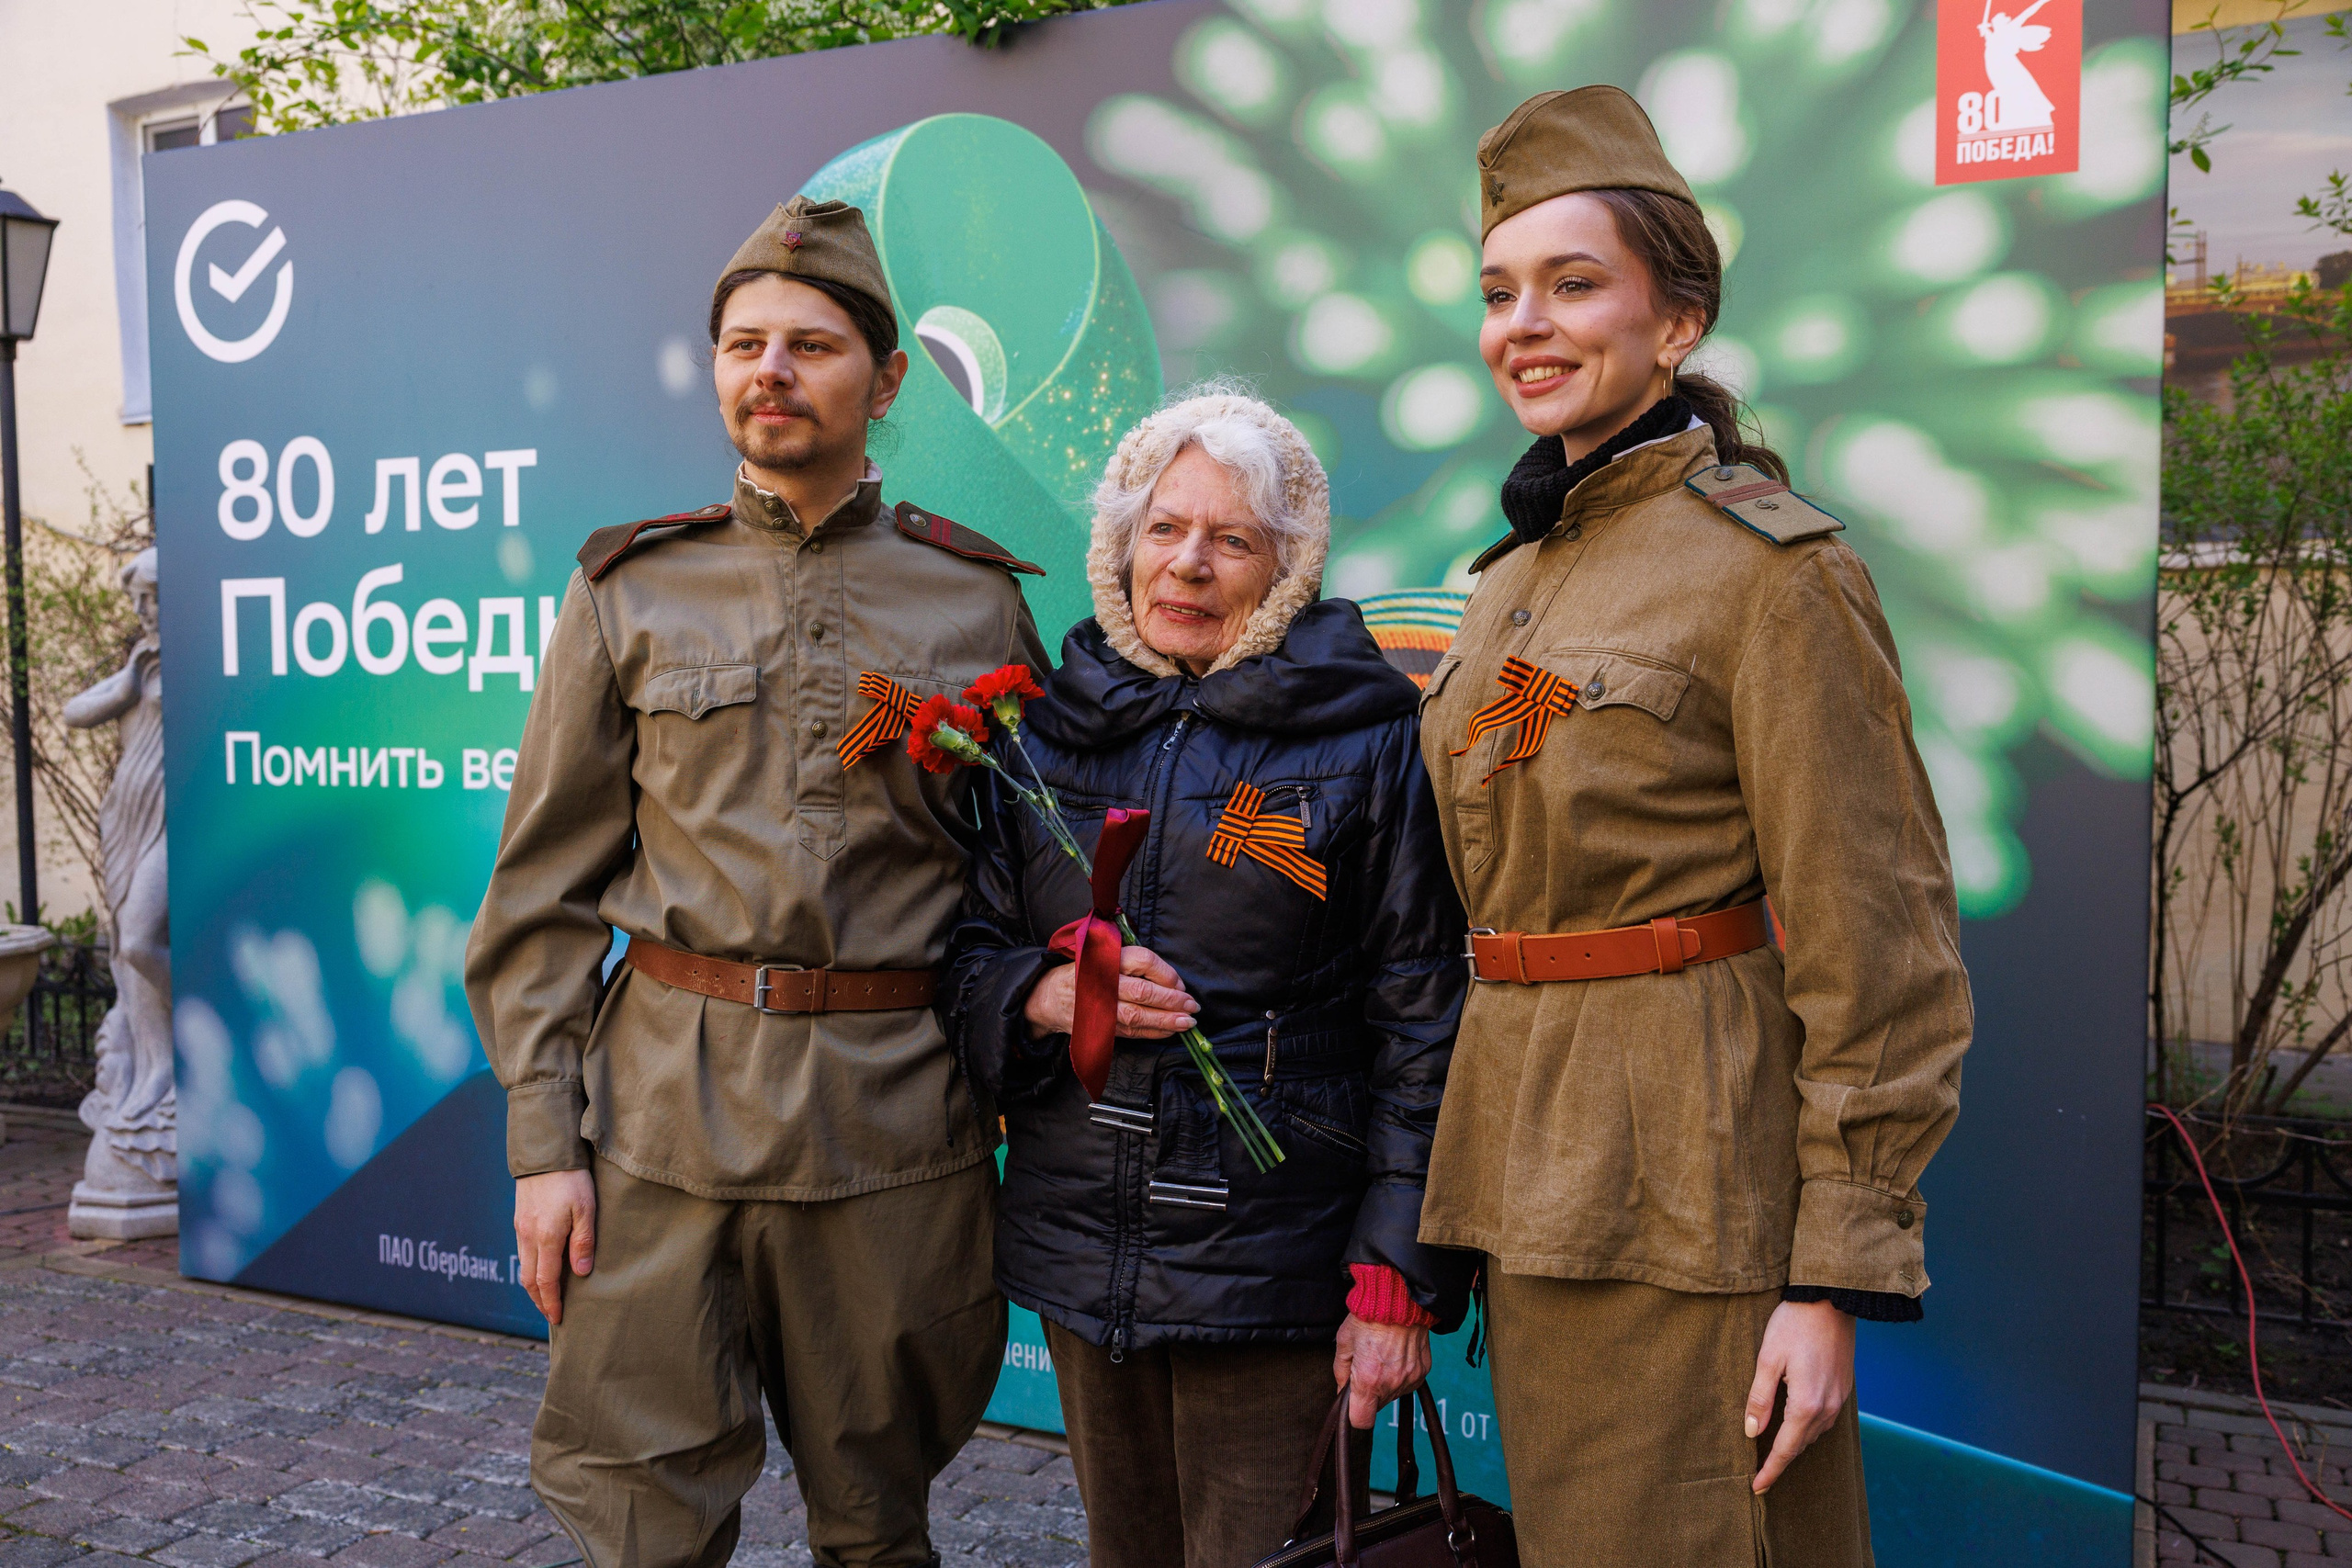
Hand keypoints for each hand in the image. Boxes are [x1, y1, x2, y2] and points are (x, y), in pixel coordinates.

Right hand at [514, 1169, 596, 1325]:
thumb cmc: (571, 1179)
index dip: (551, 1302)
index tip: (558, 1318)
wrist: (545, 1153)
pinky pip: (522, 1252)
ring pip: (523, 1267)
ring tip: (547, 1297)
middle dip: (539, 1301)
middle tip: (552, 1315)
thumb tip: (580, 1273)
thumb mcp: (586, 1208)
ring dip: (533, 1286)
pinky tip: (541, 1269)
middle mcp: (528, 1236)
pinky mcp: (519, 1219)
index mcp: (546, 1237)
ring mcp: (521, 1228)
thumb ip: (583, 1241)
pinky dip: (530, 1268)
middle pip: (529, 1280)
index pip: (545, 1281)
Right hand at [1024, 946, 1197, 1039]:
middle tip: (1192, 1005)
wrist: (1050, 997)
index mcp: (1105, 958)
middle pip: (1143, 991)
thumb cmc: (1086, 973)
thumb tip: (1174, 982)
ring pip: (1138, 1016)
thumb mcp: (1103, 955)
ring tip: (1187, 1023)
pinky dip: (1153, 1032)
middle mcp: (1102, 982)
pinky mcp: (1099, 1027)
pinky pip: (1131, 1031)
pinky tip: (1170, 1031)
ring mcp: (1100, 1007)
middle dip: (1172, 1000)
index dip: (1165, 972)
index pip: (1142, 960)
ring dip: (1166, 1020)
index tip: (1180, 983)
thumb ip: (1133, 963)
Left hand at [1333, 1314, 1432, 1428]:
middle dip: (1368, 1394)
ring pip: (1392, 1395)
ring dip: (1385, 1384)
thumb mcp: (1344, 1342)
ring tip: (1381, 1357)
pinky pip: (1407, 1383)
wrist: (1399, 1298)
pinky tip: (1395, 1355)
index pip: (1361, 1421)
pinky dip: (1400, 1375)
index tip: (1352, 1399)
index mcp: (1367, 1380)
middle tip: (1365, 1367)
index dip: (1353, 1413)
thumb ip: (1340, 1373)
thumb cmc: (1368, 1316)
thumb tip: (1342, 1392)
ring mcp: (1410, 1378)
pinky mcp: (1422, 1371)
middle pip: (1377, 1406)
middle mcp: (1391, 1384)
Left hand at [1745, 1299, 1855, 1492]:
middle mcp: (1828, 1408)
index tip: (1756, 1488)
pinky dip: (1807, 1428)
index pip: (1785, 1449)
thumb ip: (1759, 1398)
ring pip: (1813, 1434)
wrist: (1831, 1300)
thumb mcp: (1768, 1358)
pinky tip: (1795, 1425)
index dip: (1770, 1471)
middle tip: (1760, 1474)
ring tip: (1774, 1453)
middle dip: (1780, 1461)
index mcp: (1807, 1404)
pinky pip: (1825, 1420)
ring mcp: (1840, 1399)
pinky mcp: (1844, 1389)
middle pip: (1800, 1445)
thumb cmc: (1794, 1324)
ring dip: (1794, 1444)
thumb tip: (1751, 1432)